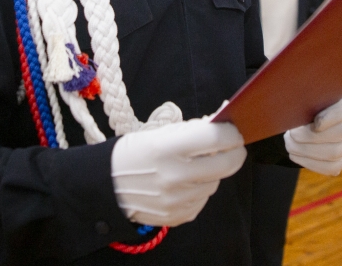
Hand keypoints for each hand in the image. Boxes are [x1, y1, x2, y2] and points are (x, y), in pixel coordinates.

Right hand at [110, 119, 245, 227]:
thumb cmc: (133, 153)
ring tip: (198, 164)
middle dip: (235, 152)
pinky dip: (200, 189)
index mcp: (167, 148)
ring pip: (215, 183)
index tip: (234, 130)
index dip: (231, 133)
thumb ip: (191, 131)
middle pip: (226, 164)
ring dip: (214, 172)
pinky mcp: (177, 216)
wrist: (106, 186)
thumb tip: (221, 124)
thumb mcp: (157, 133)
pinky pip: (202, 200)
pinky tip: (186, 182)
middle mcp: (175, 176)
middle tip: (235, 146)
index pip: (216, 138)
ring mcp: (177, 200)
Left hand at [284, 90, 341, 175]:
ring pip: (335, 153)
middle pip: (341, 133)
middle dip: (313, 136)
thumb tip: (297, 103)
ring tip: (289, 144)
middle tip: (292, 134)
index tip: (314, 122)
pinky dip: (310, 162)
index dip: (331, 117)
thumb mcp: (308, 93)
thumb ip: (308, 95)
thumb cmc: (306, 101)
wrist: (305, 117)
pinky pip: (330, 167)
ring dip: (307, 150)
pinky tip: (294, 154)